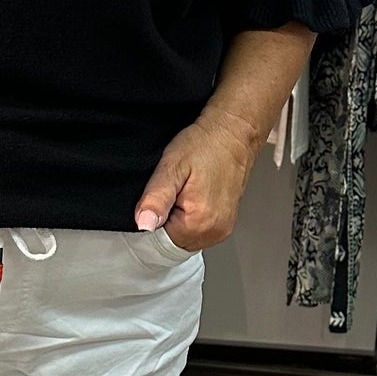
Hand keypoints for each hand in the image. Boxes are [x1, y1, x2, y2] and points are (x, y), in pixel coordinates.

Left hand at [134, 111, 259, 252]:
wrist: (233, 133)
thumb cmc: (205, 145)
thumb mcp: (172, 166)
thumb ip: (156, 198)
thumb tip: (144, 224)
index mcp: (200, 222)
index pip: (159, 242)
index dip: (152, 220)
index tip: (158, 198)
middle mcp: (215, 231)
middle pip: (173, 242)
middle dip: (165, 221)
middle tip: (172, 191)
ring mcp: (223, 228)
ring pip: (185, 238)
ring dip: (177, 220)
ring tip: (183, 192)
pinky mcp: (225, 223)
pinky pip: (198, 232)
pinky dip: (190, 219)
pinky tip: (191, 197)